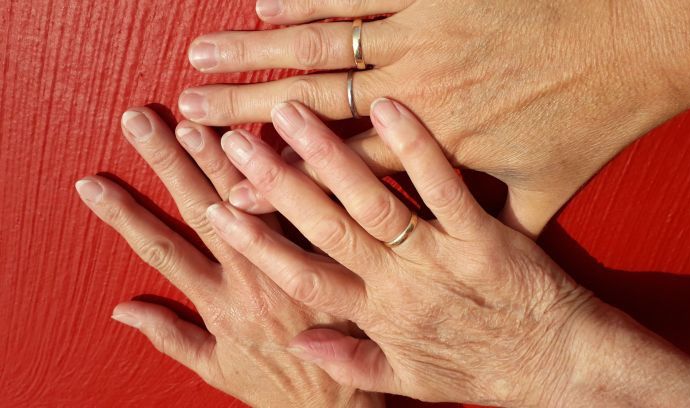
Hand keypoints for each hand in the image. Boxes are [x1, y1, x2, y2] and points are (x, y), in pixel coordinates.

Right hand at [75, 108, 380, 406]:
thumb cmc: (276, 387)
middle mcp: (252, 281)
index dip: (124, 217)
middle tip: (141, 121)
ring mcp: (293, 268)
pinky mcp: (334, 260)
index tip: (93, 182)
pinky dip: (294, 179)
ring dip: (223, 162)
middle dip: (167, 165)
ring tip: (196, 122)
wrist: (340, 406)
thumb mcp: (215, 370)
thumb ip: (170, 337)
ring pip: (254, 205)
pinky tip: (276, 142)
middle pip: (201, 212)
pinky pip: (313, 214)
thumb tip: (121, 309)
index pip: (162, 251)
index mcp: (219, 306)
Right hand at [180, 0, 689, 235]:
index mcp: (434, 153)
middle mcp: (416, 99)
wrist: (635, 43)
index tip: (223, 186)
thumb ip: (490, 231)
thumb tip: (473, 263)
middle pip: (313, 109)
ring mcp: (424, 43)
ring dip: (258, 52)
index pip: (337, 174)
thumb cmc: (590, 121)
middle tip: (187, 108)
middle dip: (243, 110)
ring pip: (323, 49)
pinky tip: (265, 0)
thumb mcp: (544, 198)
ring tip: (203, 53)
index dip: (277, 181)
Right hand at [209, 99, 689, 405]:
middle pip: (324, 226)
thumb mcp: (411, 379)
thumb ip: (351, 357)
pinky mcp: (486, 234)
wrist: (562, 368)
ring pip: (373, 201)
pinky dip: (415, 147)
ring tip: (288, 111)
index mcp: (377, 315)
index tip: (214, 204)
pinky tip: (387, 106)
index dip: (253, 240)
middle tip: (232, 138)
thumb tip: (298, 339)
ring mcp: (441, 255)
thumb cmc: (483, 369)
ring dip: (328, 155)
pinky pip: (446, 186)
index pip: (299, 274)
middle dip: (274, 182)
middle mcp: (399, 283)